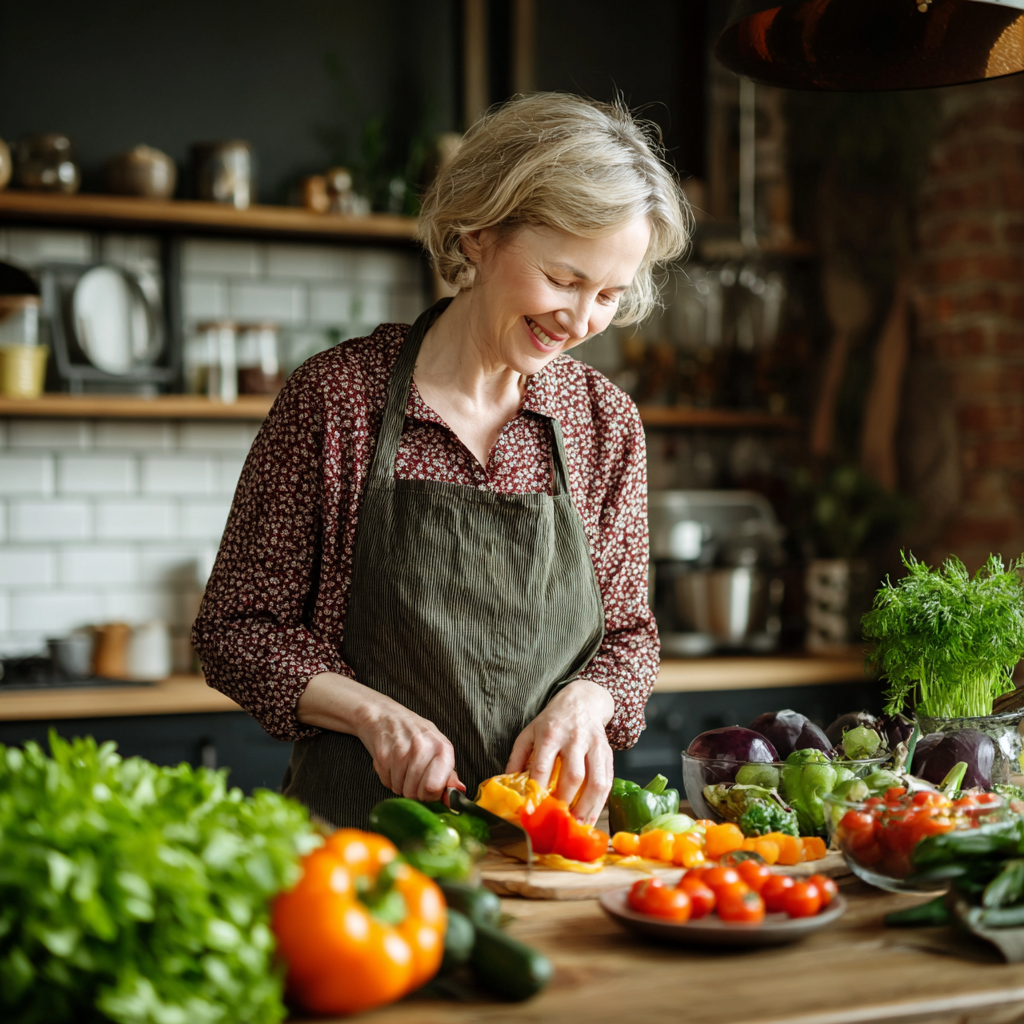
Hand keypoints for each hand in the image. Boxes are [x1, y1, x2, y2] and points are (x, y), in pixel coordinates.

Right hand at [298, 672, 464, 801]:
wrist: (378, 713)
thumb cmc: (409, 734)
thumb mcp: (434, 751)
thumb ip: (445, 773)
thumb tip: (461, 795)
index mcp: (443, 746)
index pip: (441, 788)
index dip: (430, 795)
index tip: (424, 790)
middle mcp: (428, 745)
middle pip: (420, 792)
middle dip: (411, 790)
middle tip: (406, 776)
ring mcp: (406, 748)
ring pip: (402, 788)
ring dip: (396, 783)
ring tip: (396, 765)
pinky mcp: (385, 750)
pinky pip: (386, 779)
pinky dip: (384, 776)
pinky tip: (385, 761)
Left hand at [505, 680, 614, 825]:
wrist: (582, 701)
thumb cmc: (552, 721)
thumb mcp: (529, 732)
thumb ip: (518, 757)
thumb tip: (508, 784)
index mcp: (550, 734)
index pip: (543, 766)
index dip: (538, 791)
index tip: (532, 811)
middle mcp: (574, 739)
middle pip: (573, 776)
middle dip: (565, 803)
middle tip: (557, 822)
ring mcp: (594, 746)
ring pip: (596, 781)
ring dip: (587, 807)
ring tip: (577, 824)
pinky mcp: (608, 753)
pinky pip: (608, 781)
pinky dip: (600, 803)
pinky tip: (591, 816)